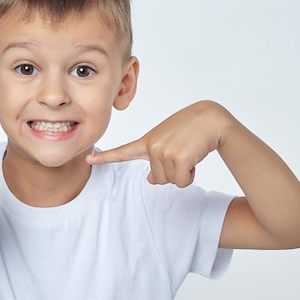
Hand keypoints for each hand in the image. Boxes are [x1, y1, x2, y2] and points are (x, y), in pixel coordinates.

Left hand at [87, 101, 228, 186]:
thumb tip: (151, 181)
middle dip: (175, 171)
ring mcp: (162, 151)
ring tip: (190, 152)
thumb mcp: (170, 144)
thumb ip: (157, 160)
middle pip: (160, 178)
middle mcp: (152, 146)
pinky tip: (195, 157)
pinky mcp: (177, 157)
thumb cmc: (192, 130)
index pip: (123, 151)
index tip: (88, 161)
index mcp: (148, 141)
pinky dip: (191, 174)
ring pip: (171, 181)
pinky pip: (182, 181)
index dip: (105, 158)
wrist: (211, 118)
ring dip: (184, 172)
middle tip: (184, 151)